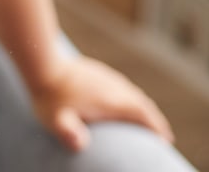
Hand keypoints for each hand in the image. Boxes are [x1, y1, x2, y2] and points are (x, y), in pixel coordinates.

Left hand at [30, 54, 173, 151]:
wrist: (42, 63)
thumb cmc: (49, 96)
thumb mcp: (56, 119)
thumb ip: (69, 132)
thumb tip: (79, 145)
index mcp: (111, 101)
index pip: (143, 114)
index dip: (157, 127)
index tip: (166, 140)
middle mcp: (115, 87)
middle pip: (142, 103)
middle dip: (154, 119)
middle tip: (162, 134)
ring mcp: (107, 77)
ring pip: (133, 93)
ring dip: (143, 107)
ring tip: (147, 121)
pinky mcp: (98, 72)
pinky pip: (122, 86)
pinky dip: (130, 97)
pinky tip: (123, 102)